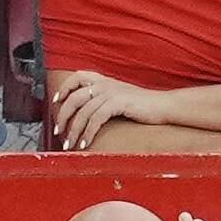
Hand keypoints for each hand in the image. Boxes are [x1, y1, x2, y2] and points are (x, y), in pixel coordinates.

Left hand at [52, 71, 170, 149]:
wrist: (164, 106)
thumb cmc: (144, 105)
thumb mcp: (120, 96)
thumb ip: (104, 99)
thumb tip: (86, 113)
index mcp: (104, 80)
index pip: (77, 76)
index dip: (64, 88)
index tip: (56, 102)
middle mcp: (105, 84)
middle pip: (74, 98)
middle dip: (63, 117)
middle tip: (59, 133)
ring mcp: (112, 92)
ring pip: (83, 112)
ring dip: (74, 131)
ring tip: (70, 144)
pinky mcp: (118, 103)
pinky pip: (96, 119)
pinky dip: (88, 133)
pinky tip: (85, 143)